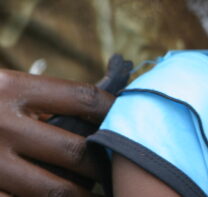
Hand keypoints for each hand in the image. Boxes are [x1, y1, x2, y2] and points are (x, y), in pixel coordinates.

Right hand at [0, 70, 114, 196]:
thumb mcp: (4, 90)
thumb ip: (42, 100)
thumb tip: (105, 112)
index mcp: (12, 88)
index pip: (84, 98)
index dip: (114, 111)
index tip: (128, 121)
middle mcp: (1, 123)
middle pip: (75, 150)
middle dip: (101, 165)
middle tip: (116, 173)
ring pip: (55, 189)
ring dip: (82, 195)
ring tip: (95, 194)